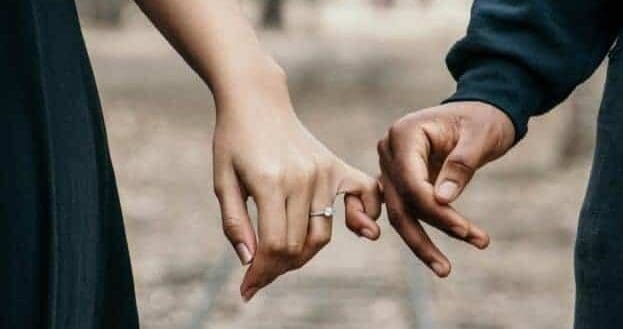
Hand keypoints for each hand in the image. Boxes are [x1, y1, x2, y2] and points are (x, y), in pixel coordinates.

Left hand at [212, 68, 380, 301]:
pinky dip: (365, 216)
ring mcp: (323, 172)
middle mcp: (302, 178)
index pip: (274, 245)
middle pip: (298, 245)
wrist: (257, 100)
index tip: (248, 289)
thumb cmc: (233, 140)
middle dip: (277, 268)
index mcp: (269, 182)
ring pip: (322, 233)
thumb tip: (250, 261)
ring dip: (303, 254)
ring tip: (282, 257)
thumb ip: (235, 222)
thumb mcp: (222, 181)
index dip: (261, 273)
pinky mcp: (336, 166)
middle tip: (259, 274)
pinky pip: (365, 195)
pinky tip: (359, 229)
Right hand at [377, 101, 514, 276]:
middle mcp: (389, 151)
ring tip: (445, 268)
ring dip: (420, 242)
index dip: (434, 210)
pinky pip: (403, 211)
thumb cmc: (483, 119)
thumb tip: (441, 200)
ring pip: (399, 213)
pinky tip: (430, 255)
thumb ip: (461, 165)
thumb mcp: (480, 136)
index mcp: (403, 134)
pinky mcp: (400, 181)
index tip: (464, 230)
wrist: (482, 111)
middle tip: (447, 268)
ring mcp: (391, 167)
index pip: (411, 182)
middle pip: (400, 203)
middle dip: (423, 237)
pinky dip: (417, 232)